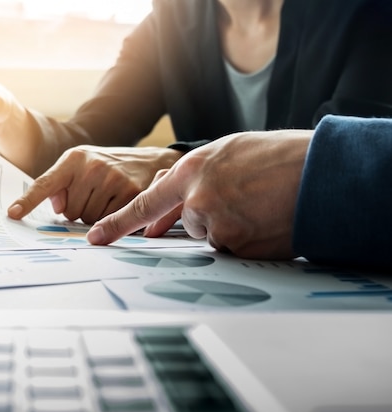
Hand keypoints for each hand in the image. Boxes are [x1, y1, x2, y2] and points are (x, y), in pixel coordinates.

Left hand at [7, 145, 181, 223]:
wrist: (149, 160)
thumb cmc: (107, 167)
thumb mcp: (81, 167)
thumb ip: (62, 186)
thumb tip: (59, 207)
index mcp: (73, 159)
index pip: (45, 184)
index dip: (28, 201)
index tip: (13, 214)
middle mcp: (91, 166)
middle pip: (70, 213)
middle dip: (80, 211)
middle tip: (95, 196)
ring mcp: (112, 178)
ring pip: (89, 221)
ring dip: (97, 218)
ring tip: (109, 199)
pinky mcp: (130, 192)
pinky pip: (110, 222)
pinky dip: (113, 220)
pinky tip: (121, 203)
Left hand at [87, 130, 312, 258]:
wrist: (321, 172)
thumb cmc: (278, 158)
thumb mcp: (228, 153)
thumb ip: (194, 175)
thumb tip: (168, 197)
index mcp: (192, 170)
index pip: (143, 203)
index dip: (118, 223)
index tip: (97, 239)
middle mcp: (197, 198)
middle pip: (189, 223)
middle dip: (210, 216)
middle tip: (243, 199)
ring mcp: (216, 223)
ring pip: (213, 237)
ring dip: (232, 228)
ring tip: (260, 206)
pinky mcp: (237, 246)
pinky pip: (233, 251)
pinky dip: (247, 241)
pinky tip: (266, 221)